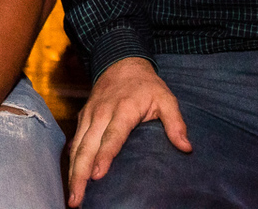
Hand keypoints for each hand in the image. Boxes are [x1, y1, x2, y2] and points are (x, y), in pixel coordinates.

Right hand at [67, 57, 189, 207]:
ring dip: (72, 171)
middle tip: (77, 198)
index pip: (112, 136)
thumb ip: (175, 122)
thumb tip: (186, 147)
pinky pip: (74, 142)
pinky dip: (71, 161)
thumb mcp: (166, 98)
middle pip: (87, 146)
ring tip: (72, 196)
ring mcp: (89, 116)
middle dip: (80, 173)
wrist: (121, 62)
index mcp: (123, 109)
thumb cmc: (146, 85)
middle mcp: (101, 113)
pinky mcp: (82, 118)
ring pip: (77, 146)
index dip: (104, 156)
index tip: (97, 175)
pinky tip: (72, 178)